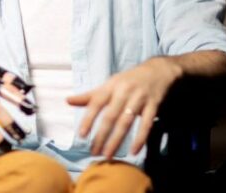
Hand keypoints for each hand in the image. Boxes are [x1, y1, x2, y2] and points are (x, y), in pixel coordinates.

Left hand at [67, 57, 182, 158]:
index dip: (88, 118)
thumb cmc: (128, 80)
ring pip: (126, 122)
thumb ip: (90, 96)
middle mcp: (124, 91)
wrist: (158, 70)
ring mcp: (139, 98)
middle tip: (94, 152)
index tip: (81, 135)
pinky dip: (140, 138)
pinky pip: (147, 124)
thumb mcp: (109, 85)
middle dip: (101, 135)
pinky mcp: (154, 105)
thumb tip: (67, 101)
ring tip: (108, 155)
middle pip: (111, 116)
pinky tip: (134, 151)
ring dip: (117, 140)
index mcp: (110, 86)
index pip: (96, 103)